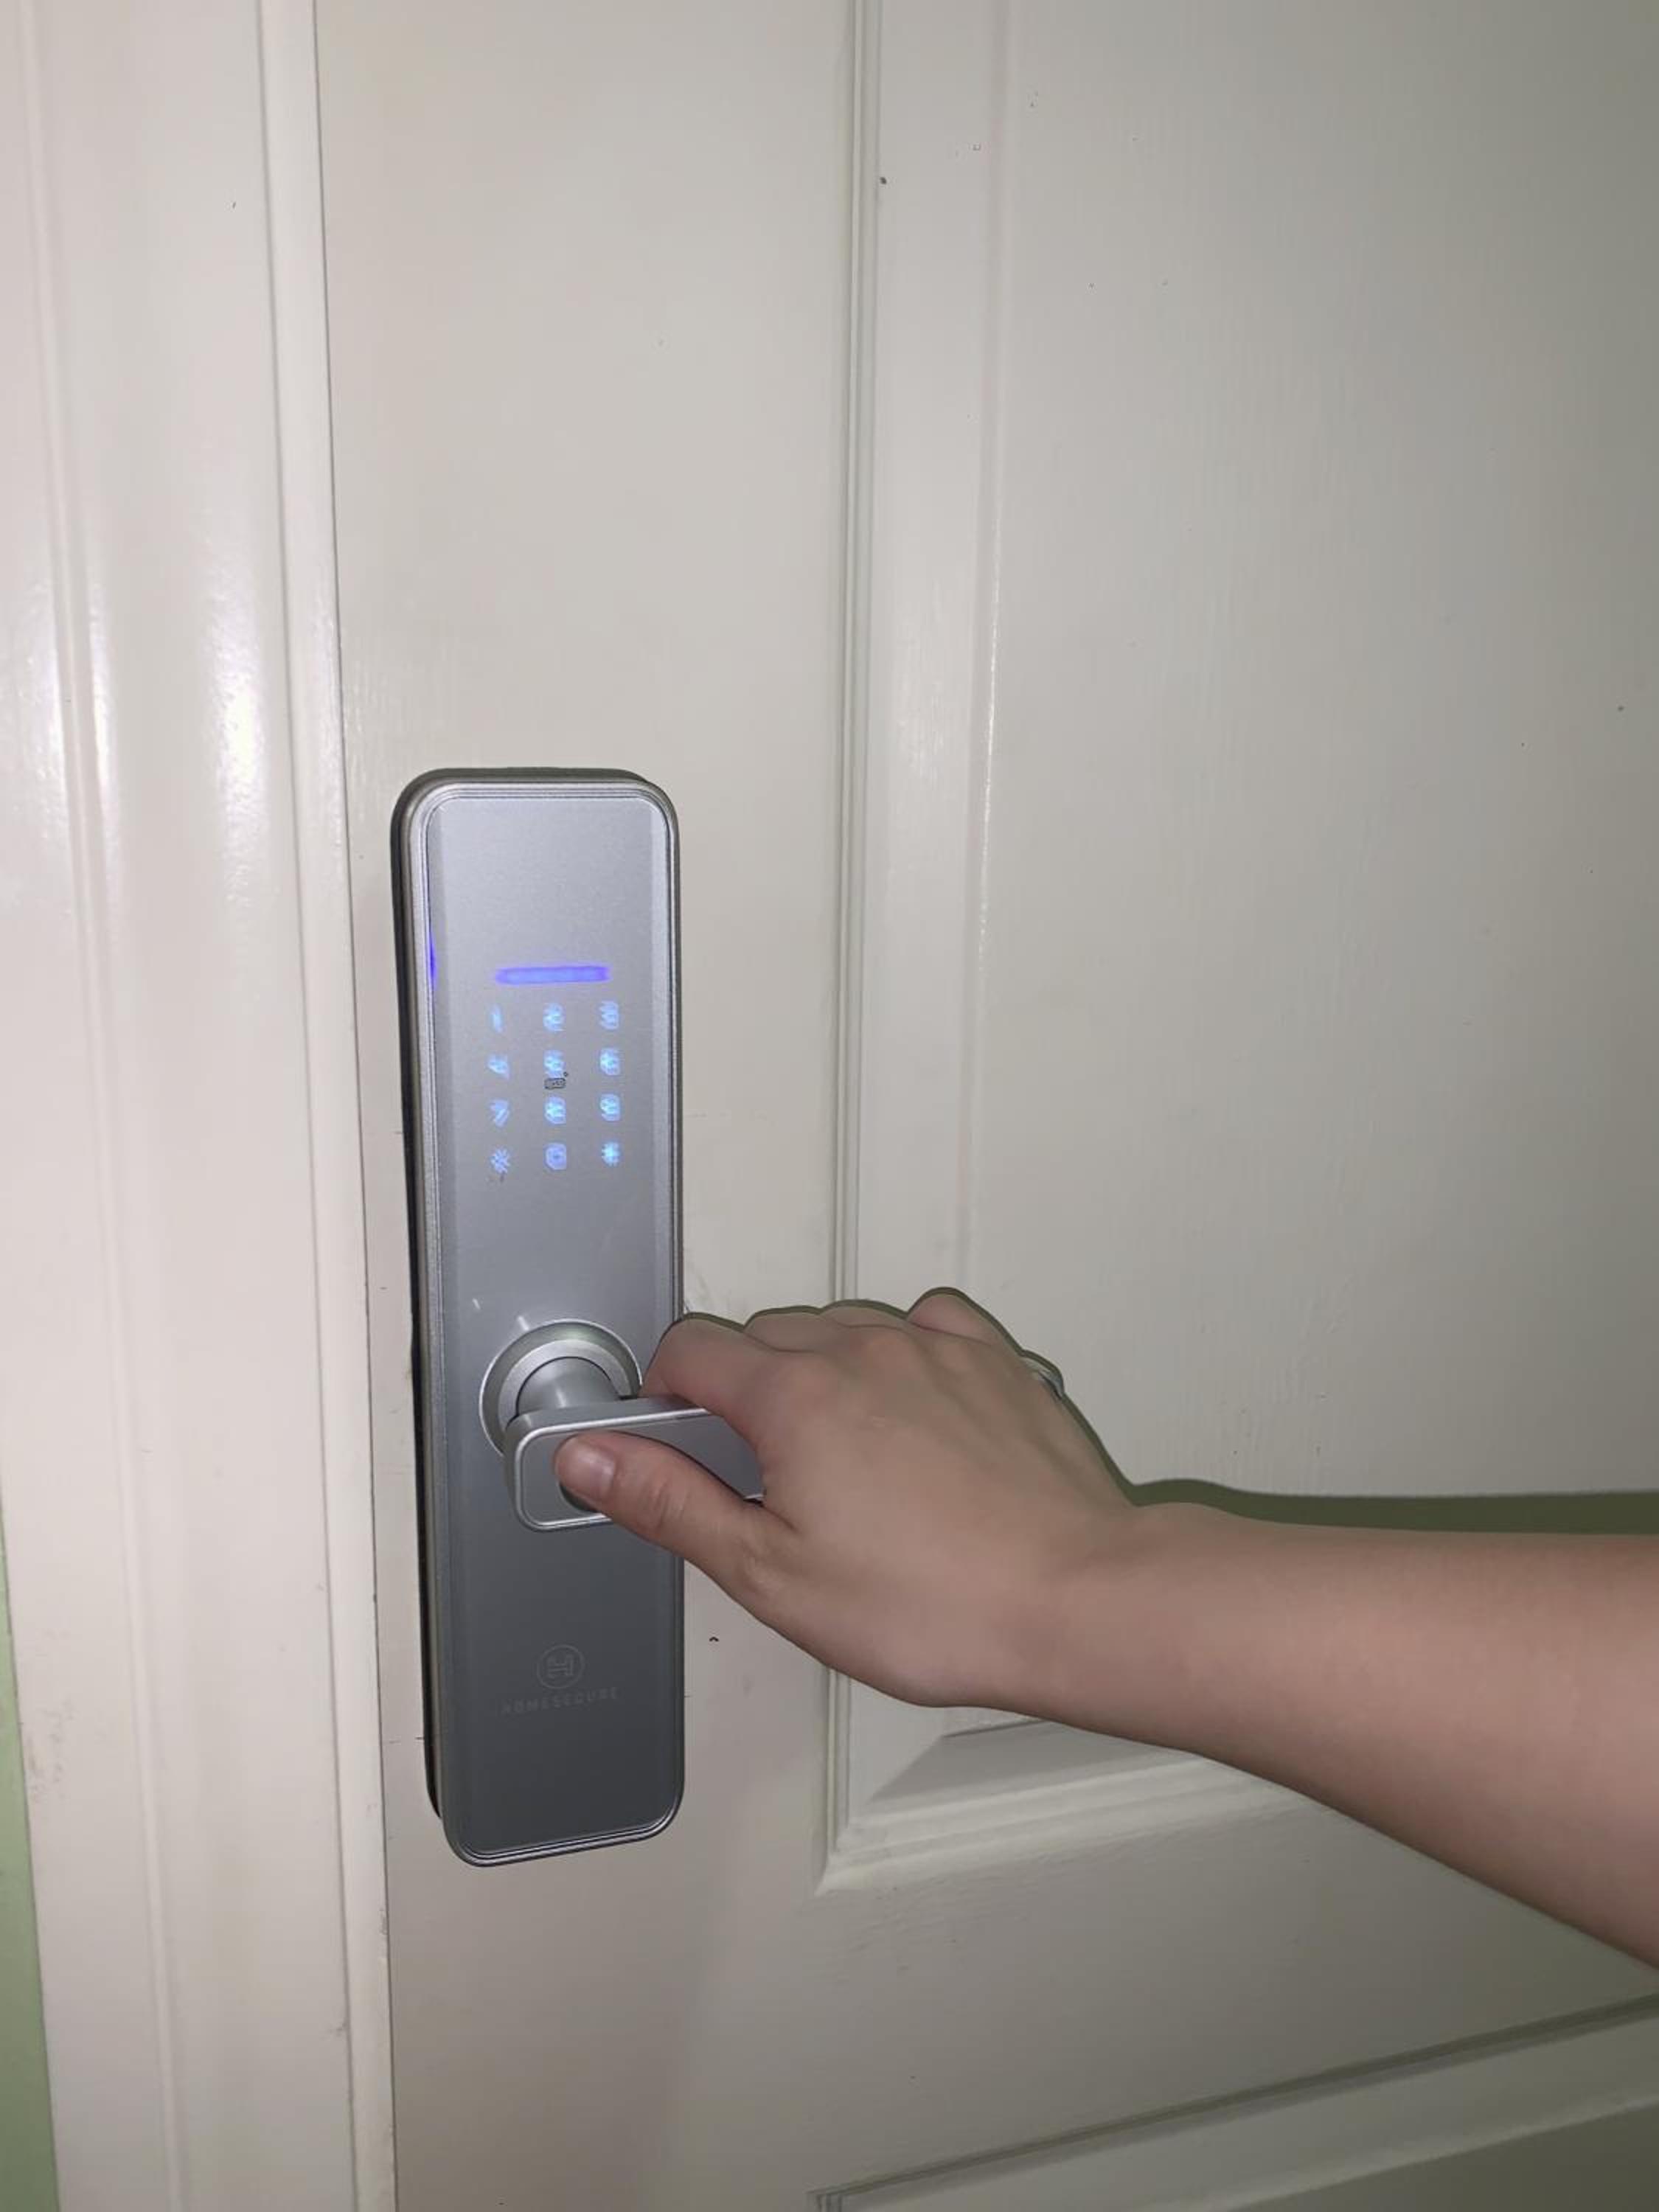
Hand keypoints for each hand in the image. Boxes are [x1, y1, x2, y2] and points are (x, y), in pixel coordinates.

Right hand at [555, 1290, 1135, 1711]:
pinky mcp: (994, 1364)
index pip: (691, 1350)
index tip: (664, 1440)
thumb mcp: (770, 1573)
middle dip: (736, 1390)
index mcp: (794, 1396)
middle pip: (763, 1337)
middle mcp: (862, 1349)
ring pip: (840, 1328)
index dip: (660, 1393)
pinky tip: (904, 1414)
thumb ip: (670, 1501)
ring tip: (834, 1460)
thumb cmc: (933, 1604)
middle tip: (751, 1475)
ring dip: (816, 1373)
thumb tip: (591, 1456)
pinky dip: (898, 1355)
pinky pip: (924, 1326)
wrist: (1074, 1601)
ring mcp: (935, 1350)